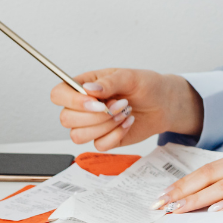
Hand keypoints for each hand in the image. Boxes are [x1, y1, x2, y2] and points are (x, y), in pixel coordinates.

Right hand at [50, 68, 203, 150]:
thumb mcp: (130, 76)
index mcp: (84, 85)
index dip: (71, 101)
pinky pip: (98, 145)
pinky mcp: (104, 139)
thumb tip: (88, 90)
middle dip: (96, 116)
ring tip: (124, 113)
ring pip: (78, 136)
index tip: (96, 102)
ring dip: (105, 126)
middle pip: (66, 119)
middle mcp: (83, 106)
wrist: (164, 104)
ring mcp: (92, 124)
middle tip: (119, 104)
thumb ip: (109, 82)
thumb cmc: (146, 86)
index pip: (58, 94)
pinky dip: (115, 136)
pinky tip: (127, 123)